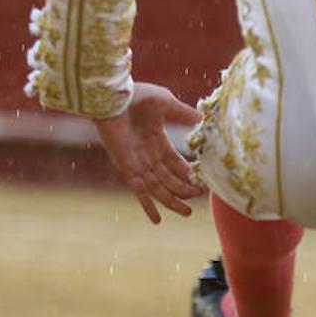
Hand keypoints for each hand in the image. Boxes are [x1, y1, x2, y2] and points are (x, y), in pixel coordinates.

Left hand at [94, 82, 205, 223]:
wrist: (112, 97)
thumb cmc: (137, 96)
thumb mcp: (167, 104)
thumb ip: (184, 114)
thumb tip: (204, 120)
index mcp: (157, 142)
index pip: (176, 164)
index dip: (189, 174)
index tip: (202, 183)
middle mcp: (147, 155)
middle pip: (168, 179)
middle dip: (183, 191)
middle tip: (197, 199)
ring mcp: (137, 163)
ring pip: (158, 188)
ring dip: (171, 201)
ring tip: (187, 213)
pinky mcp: (127, 167)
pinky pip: (139, 190)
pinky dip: (148, 205)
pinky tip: (157, 220)